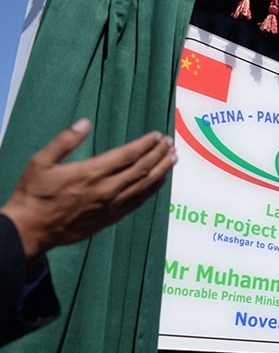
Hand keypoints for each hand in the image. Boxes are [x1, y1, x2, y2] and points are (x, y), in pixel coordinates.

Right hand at [0, 119, 175, 262]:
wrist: (30, 229)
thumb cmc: (33, 194)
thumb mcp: (40, 162)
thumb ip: (64, 141)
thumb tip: (85, 123)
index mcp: (90, 173)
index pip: (127, 155)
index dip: (145, 144)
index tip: (157, 136)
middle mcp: (105, 190)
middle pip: (141, 169)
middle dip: (158, 154)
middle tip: (170, 143)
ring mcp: (110, 206)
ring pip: (144, 186)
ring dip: (161, 170)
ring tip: (173, 158)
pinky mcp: (110, 218)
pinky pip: (138, 202)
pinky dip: (152, 190)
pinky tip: (161, 181)